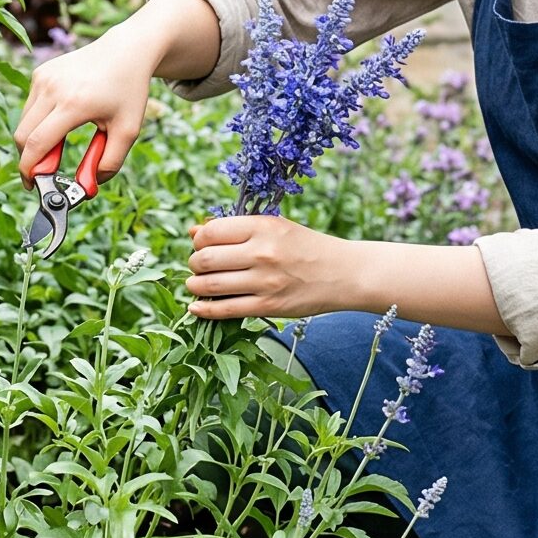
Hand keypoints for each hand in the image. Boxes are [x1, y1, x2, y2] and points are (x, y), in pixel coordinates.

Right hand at [14, 32, 154, 184]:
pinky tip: (59, 122)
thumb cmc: (129, 92)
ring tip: (58, 147)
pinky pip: (29, 107)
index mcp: (74, 104)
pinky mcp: (40, 73)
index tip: (32, 185)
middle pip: (22, 135)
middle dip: (29, 159)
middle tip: (45, 173)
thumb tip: (87, 187)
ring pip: (23, 122)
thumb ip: (110, 164)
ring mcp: (43, 78)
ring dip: (33, 141)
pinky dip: (37, 122)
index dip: (29, 169)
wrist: (126, 52)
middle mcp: (53, 88)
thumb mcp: (128, 131)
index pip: (36, 143)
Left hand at [186, 214, 345, 320]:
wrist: (343, 273)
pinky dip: (205, 310)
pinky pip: (226, 309)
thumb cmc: (305, 247)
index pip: (211, 232)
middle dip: (193, 264)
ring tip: (197, 285)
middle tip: (197, 267)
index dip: (199, 240)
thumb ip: (235, 228)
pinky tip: (196, 308)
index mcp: (262, 227)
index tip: (201, 245)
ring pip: (210, 285)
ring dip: (195, 286)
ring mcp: (265, 282)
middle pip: (205, 259)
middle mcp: (262, 253)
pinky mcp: (269, 307)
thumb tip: (194, 231)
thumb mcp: (274, 226)